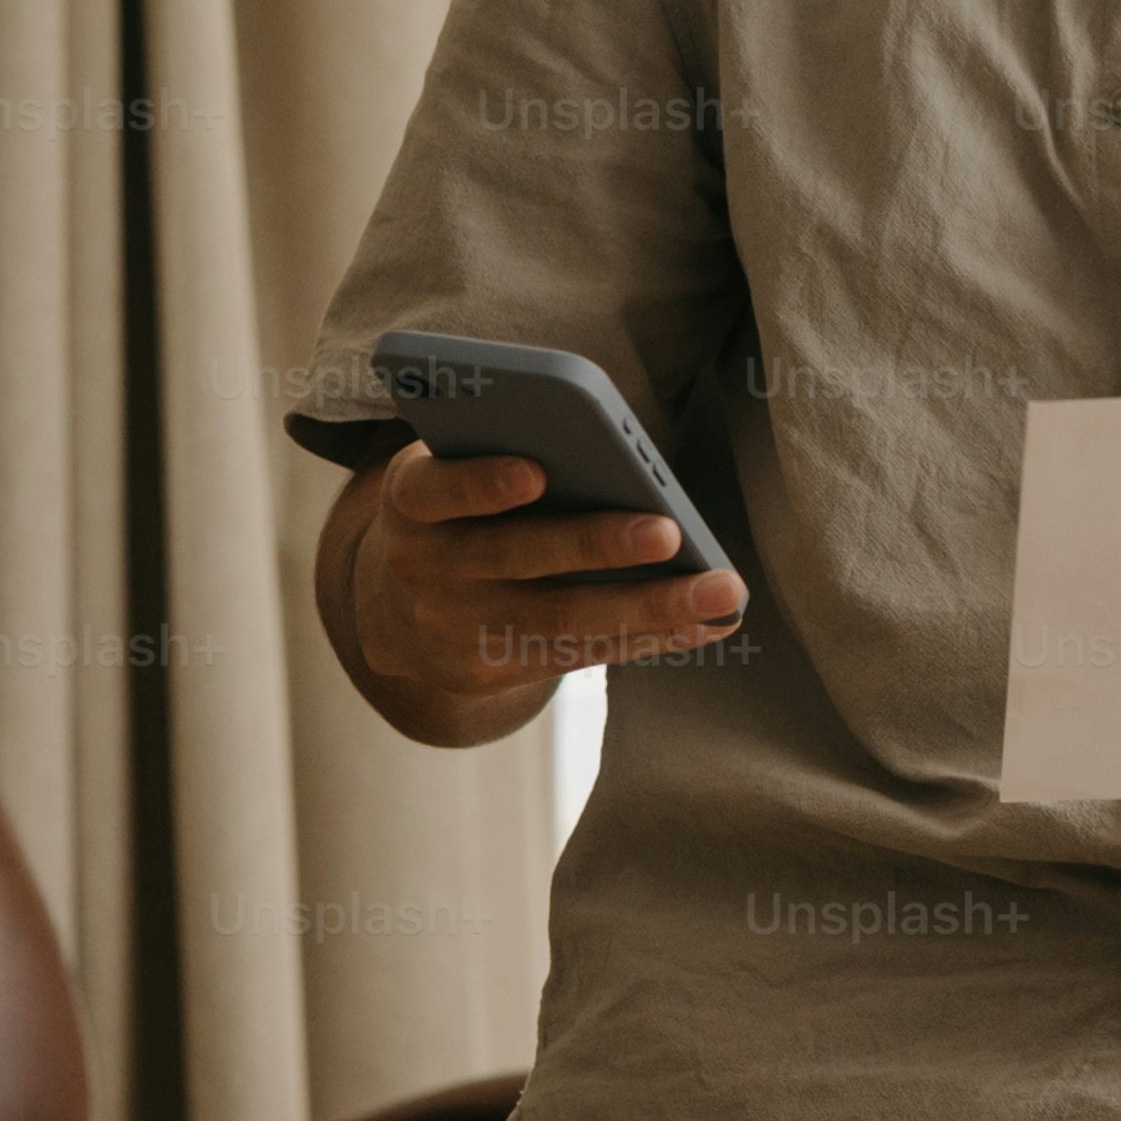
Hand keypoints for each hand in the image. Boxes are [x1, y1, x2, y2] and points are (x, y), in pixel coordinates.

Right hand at [347, 440, 747, 714]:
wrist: (397, 613)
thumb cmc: (458, 509)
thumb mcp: (452, 472)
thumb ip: (503, 451)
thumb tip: (615, 450)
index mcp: (412, 500)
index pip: (438, 489)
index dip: (481, 483)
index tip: (536, 471)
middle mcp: (426, 568)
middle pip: (517, 557)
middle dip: (597, 544)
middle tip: (669, 529)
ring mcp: (459, 627)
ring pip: (561, 618)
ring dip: (650, 605)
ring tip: (723, 590)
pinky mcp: (495, 669)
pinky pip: (581, 653)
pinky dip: (651, 636)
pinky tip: (710, 621)